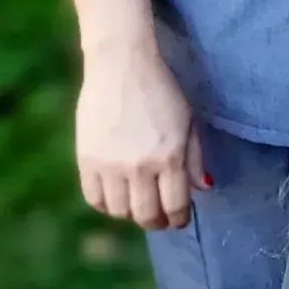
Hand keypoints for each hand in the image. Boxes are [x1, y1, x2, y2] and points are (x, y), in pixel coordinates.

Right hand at [76, 41, 208, 229]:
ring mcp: (109, 165)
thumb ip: (195, 157)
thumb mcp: (188, 121)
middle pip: (146, 215)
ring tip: (139, 204)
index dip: (179, 218)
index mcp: (169, 156)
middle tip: (161, 218)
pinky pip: (94, 199)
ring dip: (132, 214)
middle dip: (157, 221)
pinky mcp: (85, 160)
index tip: (180, 219)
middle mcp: (139, 166)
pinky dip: (107, 204)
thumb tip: (203, 188)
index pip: (174, 205)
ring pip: (119, 212)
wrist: (121, 67)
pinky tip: (117, 196)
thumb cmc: (161, 91)